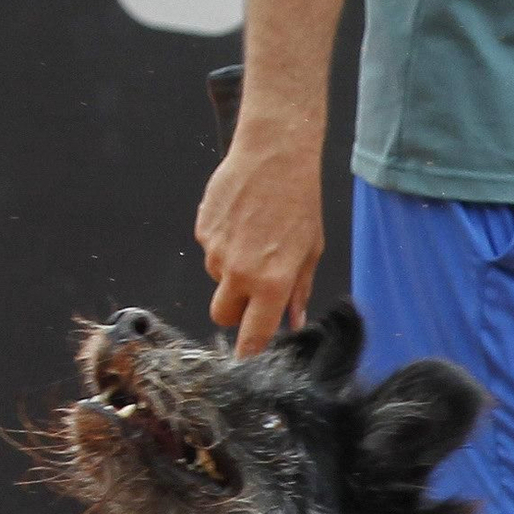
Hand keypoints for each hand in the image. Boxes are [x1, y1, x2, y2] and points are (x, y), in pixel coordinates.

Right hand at [195, 118, 325, 354]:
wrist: (274, 155)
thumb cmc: (298, 202)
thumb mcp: (309, 252)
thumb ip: (297, 291)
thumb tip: (293, 321)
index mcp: (271, 283)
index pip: (252, 334)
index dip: (249, 351)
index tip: (248, 358)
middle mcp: (239, 272)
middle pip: (222, 315)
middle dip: (234, 312)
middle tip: (251, 293)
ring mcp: (216, 251)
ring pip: (216, 279)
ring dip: (230, 271)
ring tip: (253, 239)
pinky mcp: (203, 229)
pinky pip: (209, 250)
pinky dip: (223, 243)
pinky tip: (242, 221)